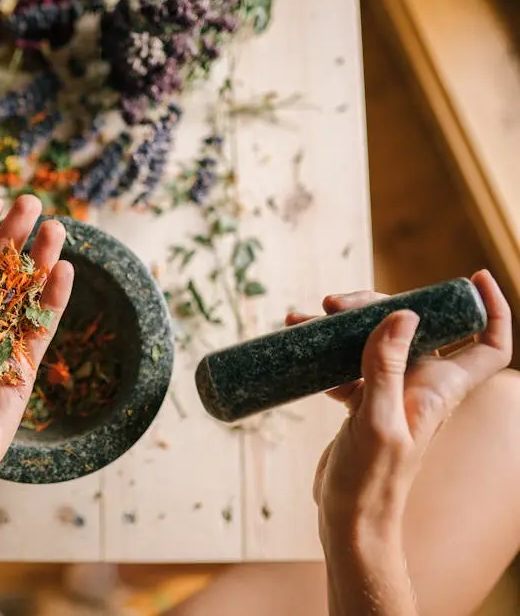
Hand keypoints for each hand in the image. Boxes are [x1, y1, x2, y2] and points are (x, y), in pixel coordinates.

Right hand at [285, 270, 512, 538]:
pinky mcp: (364, 402)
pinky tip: (304, 351)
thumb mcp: (376, 421)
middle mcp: (422, 386)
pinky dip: (328, 351)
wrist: (349, 517)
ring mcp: (392, 393)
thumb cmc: (370, 480)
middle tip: (336, 303)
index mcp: (439, 389)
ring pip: (378, 341)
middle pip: (416, 326)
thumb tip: (402, 315)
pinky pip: (351, 362)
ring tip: (304, 319)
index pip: (489, 345)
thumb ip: (386, 368)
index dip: (492, 309)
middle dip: (379, 305)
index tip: (472, 279)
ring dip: (344, 325)